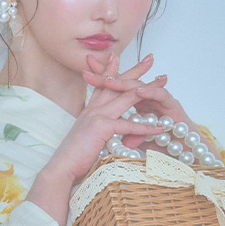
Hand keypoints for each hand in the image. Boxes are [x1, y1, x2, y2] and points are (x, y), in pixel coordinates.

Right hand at [45, 52, 162, 184]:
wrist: (61, 167)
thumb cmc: (74, 158)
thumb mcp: (90, 140)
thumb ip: (105, 134)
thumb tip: (118, 136)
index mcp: (90, 110)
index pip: (104, 85)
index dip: (113, 70)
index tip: (120, 58)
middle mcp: (93, 108)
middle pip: (118, 84)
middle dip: (136, 71)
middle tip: (150, 59)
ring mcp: (96, 115)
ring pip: (126, 98)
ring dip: (147, 90)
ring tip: (162, 83)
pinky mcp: (101, 127)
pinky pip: (128, 125)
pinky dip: (144, 128)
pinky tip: (158, 127)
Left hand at [86, 57, 219, 156]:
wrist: (187, 153)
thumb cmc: (166, 146)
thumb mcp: (140, 141)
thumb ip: (130, 137)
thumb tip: (118, 142)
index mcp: (138, 103)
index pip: (118, 89)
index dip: (102, 80)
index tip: (85, 73)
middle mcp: (149, 97)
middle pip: (127, 82)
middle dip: (109, 73)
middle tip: (91, 66)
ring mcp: (161, 100)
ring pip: (141, 86)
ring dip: (126, 82)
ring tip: (111, 80)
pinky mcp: (173, 106)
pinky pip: (160, 96)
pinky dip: (150, 92)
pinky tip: (139, 91)